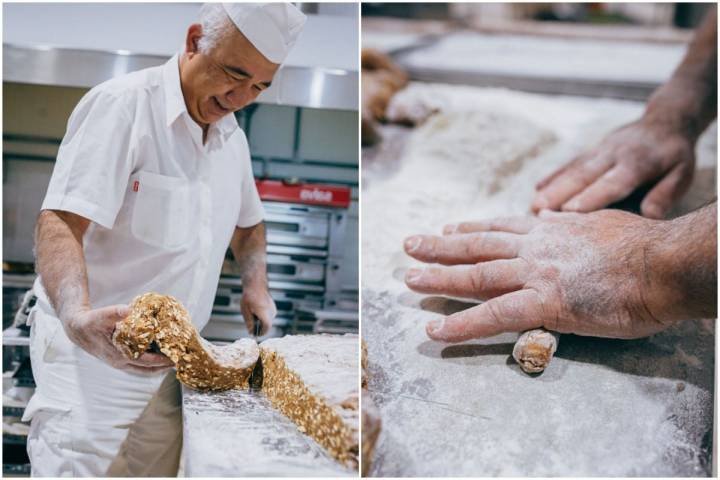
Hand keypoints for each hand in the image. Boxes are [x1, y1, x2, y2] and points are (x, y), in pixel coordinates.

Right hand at [63, 305, 173, 374]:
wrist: (77, 329)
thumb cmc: (90, 322)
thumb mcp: (102, 315)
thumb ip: (116, 312)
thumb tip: (129, 309)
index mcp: (118, 355)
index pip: (145, 361)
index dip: (161, 360)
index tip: (174, 357)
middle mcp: (120, 362)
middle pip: (147, 370)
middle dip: (163, 367)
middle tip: (179, 361)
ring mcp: (119, 363)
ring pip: (142, 371)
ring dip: (158, 368)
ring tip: (172, 362)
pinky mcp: (119, 360)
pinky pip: (138, 366)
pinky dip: (149, 364)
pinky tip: (158, 358)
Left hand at [240, 287, 275, 335]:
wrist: (256, 285)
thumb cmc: (250, 297)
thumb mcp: (246, 311)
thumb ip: (249, 323)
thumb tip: (251, 332)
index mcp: (264, 313)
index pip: (267, 328)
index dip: (261, 333)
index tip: (255, 335)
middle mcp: (271, 312)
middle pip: (268, 325)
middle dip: (260, 328)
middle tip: (252, 327)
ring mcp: (273, 309)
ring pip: (269, 321)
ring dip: (262, 322)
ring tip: (253, 318)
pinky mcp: (273, 307)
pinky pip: (269, 316)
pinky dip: (264, 317)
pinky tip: (257, 313)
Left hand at [403, 209, 681, 341]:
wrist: (665, 263)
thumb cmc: (646, 248)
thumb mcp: (603, 223)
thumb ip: (574, 226)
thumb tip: (556, 221)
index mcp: (551, 230)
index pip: (501, 227)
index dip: (471, 228)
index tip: (449, 227)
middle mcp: (536, 246)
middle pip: (478, 245)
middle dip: (440, 246)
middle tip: (410, 245)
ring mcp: (536, 274)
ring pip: (476, 275)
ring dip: (438, 278)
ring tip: (409, 280)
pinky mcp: (544, 303)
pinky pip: (492, 315)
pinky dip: (461, 325)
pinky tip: (437, 332)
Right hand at [532, 118, 695, 218]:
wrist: (665, 121)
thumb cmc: (674, 155)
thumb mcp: (682, 173)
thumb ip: (665, 194)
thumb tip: (648, 216)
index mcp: (638, 163)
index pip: (613, 182)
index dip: (592, 196)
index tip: (570, 211)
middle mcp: (613, 155)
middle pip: (584, 176)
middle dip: (560, 193)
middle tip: (538, 211)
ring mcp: (599, 151)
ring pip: (572, 170)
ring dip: (551, 187)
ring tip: (533, 206)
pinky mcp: (591, 150)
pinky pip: (570, 163)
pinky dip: (553, 175)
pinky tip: (537, 188)